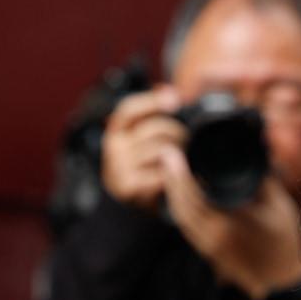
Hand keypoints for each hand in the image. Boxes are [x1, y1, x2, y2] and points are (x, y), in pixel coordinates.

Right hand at [101, 86, 186, 210]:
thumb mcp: (143, 141)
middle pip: (154, 129)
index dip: (152, 100)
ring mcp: (119, 168)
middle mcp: (113, 147)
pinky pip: (162, 174)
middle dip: (178, 133)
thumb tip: (168, 90)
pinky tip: (175, 178)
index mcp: (116, 131)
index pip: (130, 109)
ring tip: (184, 160)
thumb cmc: (143, 170)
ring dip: (179, 154)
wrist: (128, 209)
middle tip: (188, 141)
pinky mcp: (129, 187)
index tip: (174, 97)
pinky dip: (174, 176)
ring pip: (161, 151)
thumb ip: (152, 117)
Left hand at [161, 146, 300, 299]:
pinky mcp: (209, 252)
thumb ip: (263, 180)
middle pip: (180, 204)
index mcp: (228, 223)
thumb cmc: (285, 243)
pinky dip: (180, 208)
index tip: (175, 152)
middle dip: (171, 179)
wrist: (283, 281)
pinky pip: (186, 226)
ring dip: (172, 193)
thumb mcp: (279, 206)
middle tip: (167, 155)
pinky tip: (180, 195)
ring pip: (180, 216)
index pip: (193, 194)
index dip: (180, 172)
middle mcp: (212, 236)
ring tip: (170, 172)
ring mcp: (208, 246)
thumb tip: (254, 154)